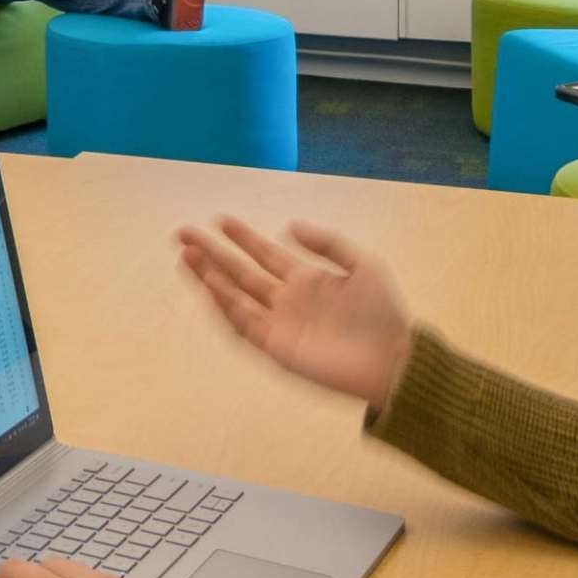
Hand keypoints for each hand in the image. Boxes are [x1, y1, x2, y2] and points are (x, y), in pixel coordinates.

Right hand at [179, 216, 416, 416]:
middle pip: (240, 272)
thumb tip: (289, 225)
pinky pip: (244, 325)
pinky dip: (225, 307)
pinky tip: (210, 288)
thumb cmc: (382, 313)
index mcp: (305, 279)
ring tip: (187, 256)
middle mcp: (286, 299)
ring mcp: (279, 324)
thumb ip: (327, 243)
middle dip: (212, 253)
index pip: (265, 254)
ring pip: (235, 297)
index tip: (220, 219)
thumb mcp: (363, 264)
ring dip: (210, 278)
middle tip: (184, 233)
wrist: (393, 359)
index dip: (242, 237)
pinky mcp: (277, 348)